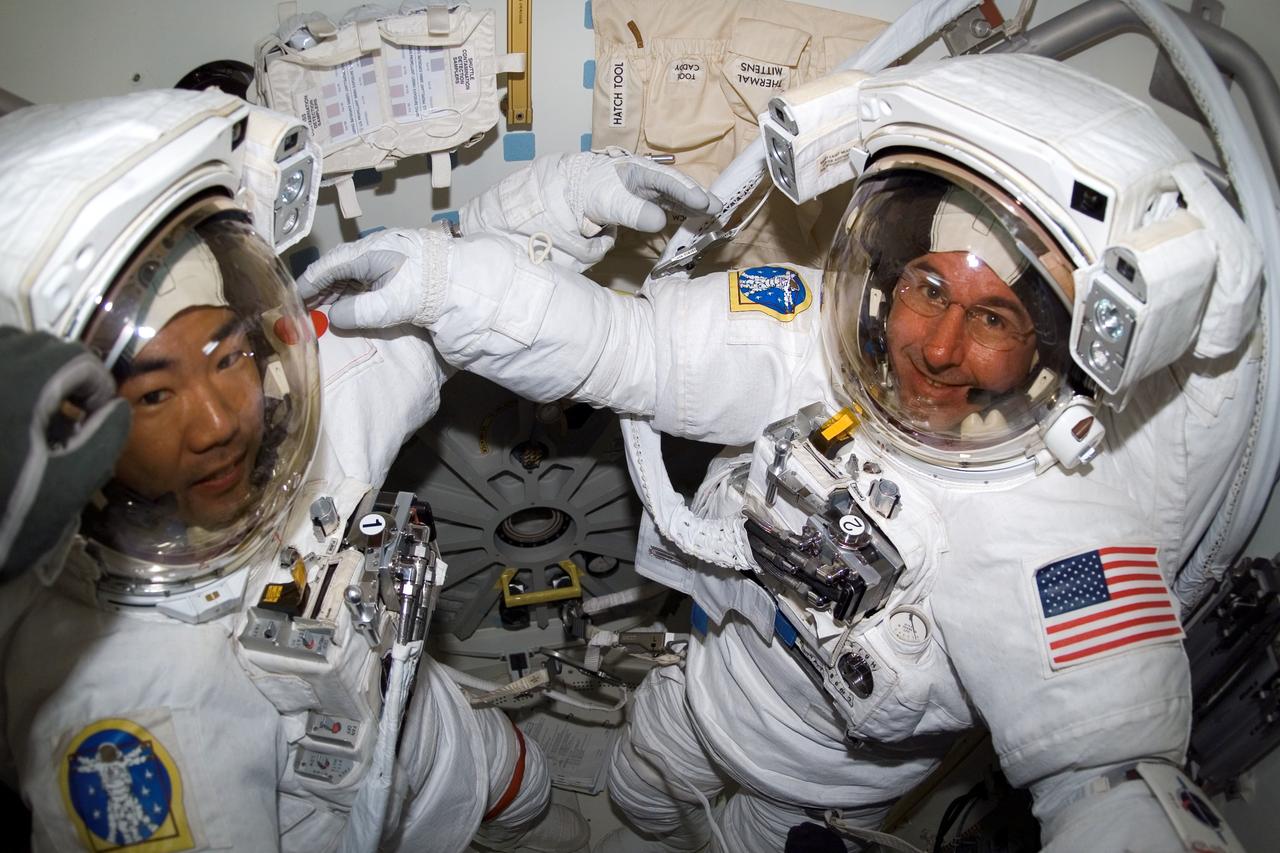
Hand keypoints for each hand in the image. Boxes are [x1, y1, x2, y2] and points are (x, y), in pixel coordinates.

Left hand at [0, 328, 130, 580]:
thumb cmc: (5, 521)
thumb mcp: (67, 489)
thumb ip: (102, 439)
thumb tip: (117, 407)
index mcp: (20, 389)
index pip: (74, 359)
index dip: (96, 388)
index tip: (94, 422)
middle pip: (37, 345)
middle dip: (63, 375)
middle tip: (66, 420)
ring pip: (5, 346)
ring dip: (27, 368)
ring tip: (31, 412)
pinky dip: (4, 376)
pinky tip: (6, 413)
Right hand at [295, 227, 451, 329]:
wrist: (463, 283)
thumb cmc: (428, 290)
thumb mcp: (390, 304)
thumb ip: (358, 312)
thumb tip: (334, 317)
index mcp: (369, 252)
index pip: (328, 266)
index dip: (310, 284)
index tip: (296, 300)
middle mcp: (374, 249)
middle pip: (337, 268)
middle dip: (321, 289)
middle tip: (307, 310)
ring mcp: (386, 257)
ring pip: (351, 273)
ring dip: (337, 292)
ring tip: (325, 311)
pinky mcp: (397, 267)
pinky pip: (365, 277)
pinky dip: (353, 292)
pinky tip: (349, 305)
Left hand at [570, 150, 721, 232]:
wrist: (570, 193)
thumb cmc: (588, 191)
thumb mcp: (608, 201)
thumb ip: (632, 211)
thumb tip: (660, 221)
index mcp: (639, 170)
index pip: (667, 181)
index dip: (686, 192)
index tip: (703, 203)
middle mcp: (647, 178)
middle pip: (677, 186)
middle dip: (697, 196)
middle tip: (717, 207)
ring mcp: (647, 189)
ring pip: (675, 196)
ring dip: (693, 205)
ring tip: (712, 213)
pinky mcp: (644, 201)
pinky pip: (667, 205)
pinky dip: (681, 211)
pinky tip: (692, 217)